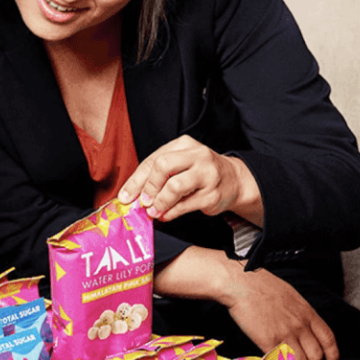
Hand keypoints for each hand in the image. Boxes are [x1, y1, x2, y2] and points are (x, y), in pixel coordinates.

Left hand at [119, 135, 261, 225]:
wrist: (233, 180)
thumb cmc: (198, 172)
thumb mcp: (179, 164)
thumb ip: (156, 175)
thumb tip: (131, 195)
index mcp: (183, 144)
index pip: (153, 160)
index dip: (136, 180)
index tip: (125, 196)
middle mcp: (197, 155)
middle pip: (163, 166)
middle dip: (148, 187)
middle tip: (142, 202)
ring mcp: (207, 174)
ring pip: (174, 186)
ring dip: (159, 202)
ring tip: (153, 211)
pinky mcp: (212, 194)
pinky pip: (185, 205)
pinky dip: (171, 212)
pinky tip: (165, 214)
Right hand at [219, 264, 338, 359]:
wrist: (242, 284)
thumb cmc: (262, 285)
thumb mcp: (290, 296)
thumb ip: (300, 312)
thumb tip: (302, 326)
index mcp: (307, 313)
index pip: (328, 339)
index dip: (333, 355)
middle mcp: (300, 325)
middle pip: (316, 355)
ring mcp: (285, 334)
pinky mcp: (268, 340)